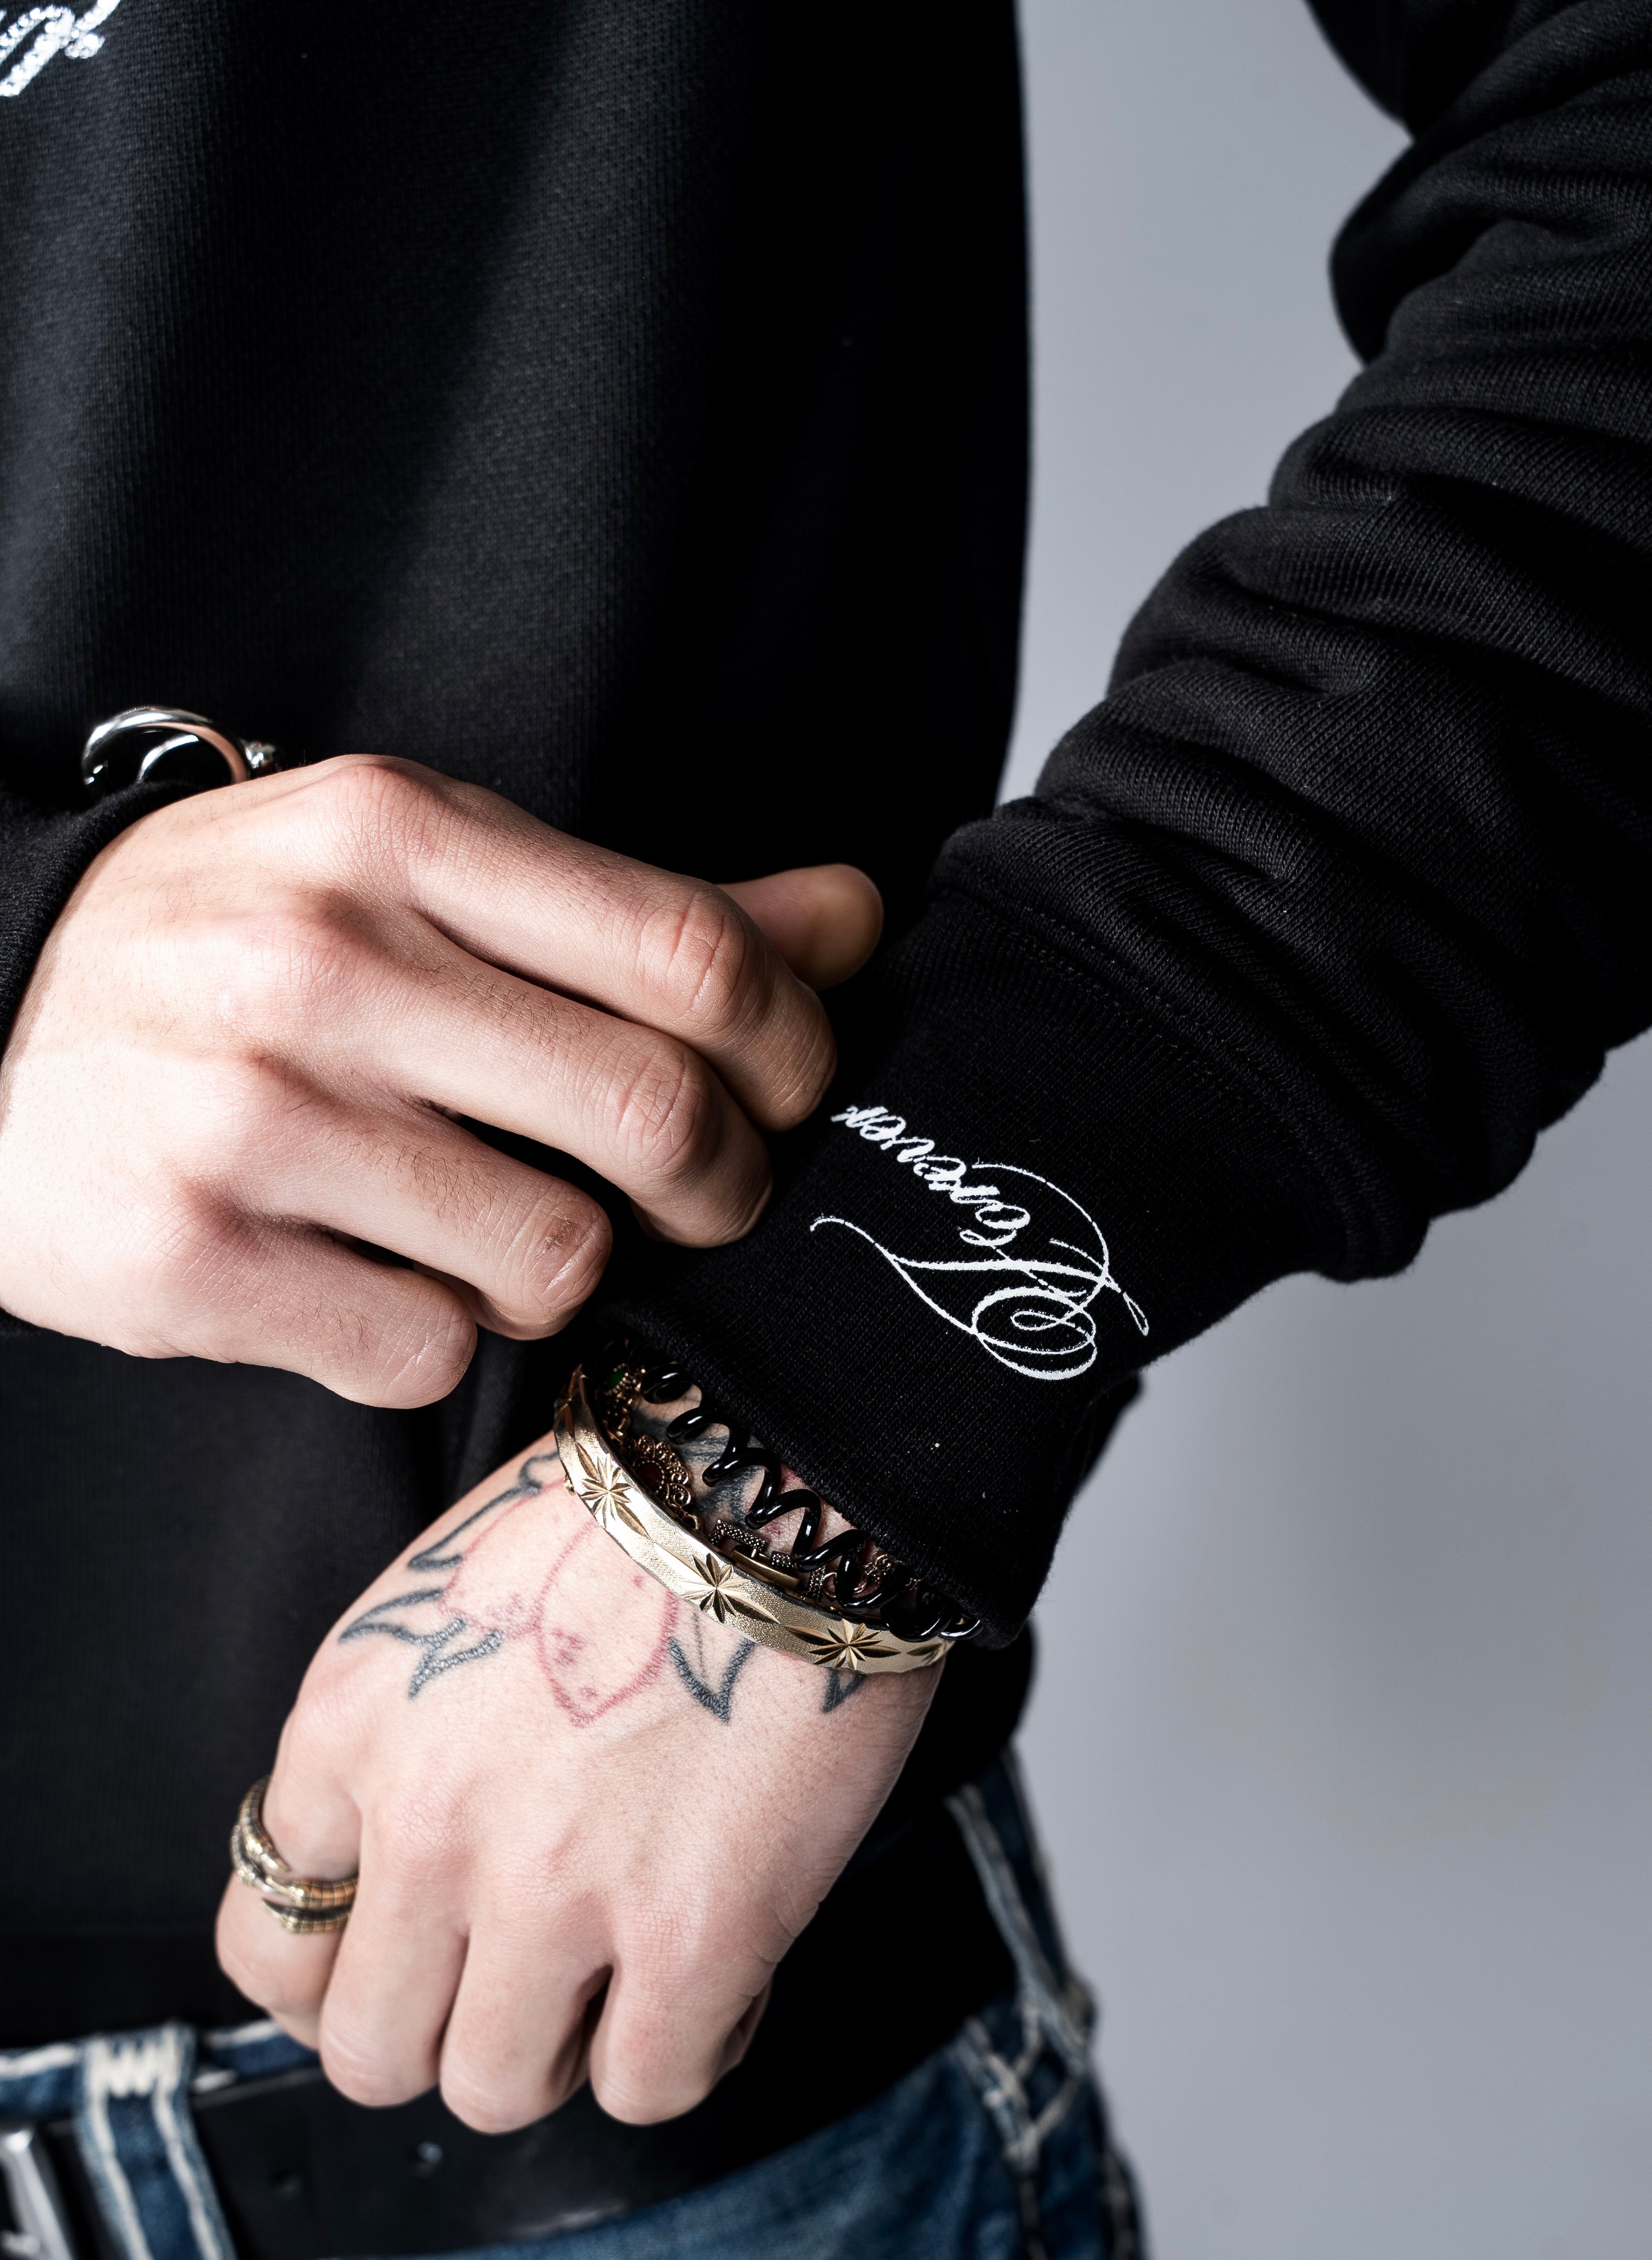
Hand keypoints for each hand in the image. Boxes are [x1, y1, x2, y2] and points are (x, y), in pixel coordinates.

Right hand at [0, 755, 879, 1403]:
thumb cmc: (240, 946)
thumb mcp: (418, 871)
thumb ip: (637, 911)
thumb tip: (855, 917)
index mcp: (400, 836)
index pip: (694, 955)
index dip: (794, 1050)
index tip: (789, 1095)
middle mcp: (324, 964)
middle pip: (658, 1113)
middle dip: (724, 1187)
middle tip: (701, 1200)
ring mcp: (249, 1116)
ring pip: (555, 1259)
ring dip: (563, 1271)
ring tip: (496, 1233)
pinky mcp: (190, 1259)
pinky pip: (424, 1354)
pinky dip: (435, 1339)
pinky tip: (379, 1279)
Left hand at [215, 1425, 936, 2127]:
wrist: (775, 1479)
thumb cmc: (625, 1521)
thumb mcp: (435, 1611)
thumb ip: (392, 1748)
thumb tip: (396, 1877)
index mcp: (348, 1730)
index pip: (264, 1941)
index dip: (334, 1976)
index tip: (397, 1962)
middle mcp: (426, 1825)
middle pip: (364, 2052)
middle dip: (438, 2034)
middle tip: (513, 1984)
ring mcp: (554, 1891)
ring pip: (494, 2091)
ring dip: (558, 2049)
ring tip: (620, 1970)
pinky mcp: (693, 1936)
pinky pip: (647, 2087)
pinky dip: (683, 2045)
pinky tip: (718, 1967)